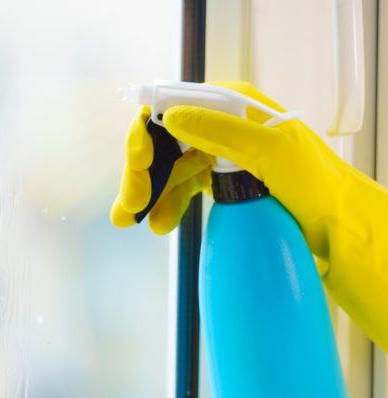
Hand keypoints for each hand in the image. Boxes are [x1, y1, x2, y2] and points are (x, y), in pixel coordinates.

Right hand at [110, 81, 387, 350]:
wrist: (334, 222)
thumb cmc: (313, 181)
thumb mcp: (269, 151)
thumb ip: (221, 131)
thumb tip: (171, 117)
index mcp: (233, 106)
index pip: (173, 107)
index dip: (147, 133)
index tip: (139, 162)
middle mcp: (221, 126)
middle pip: (164, 143)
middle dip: (142, 173)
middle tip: (130, 206)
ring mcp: (218, 155)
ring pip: (169, 170)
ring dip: (149, 195)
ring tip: (136, 221)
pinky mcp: (219, 182)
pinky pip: (182, 190)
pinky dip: (166, 206)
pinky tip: (160, 224)